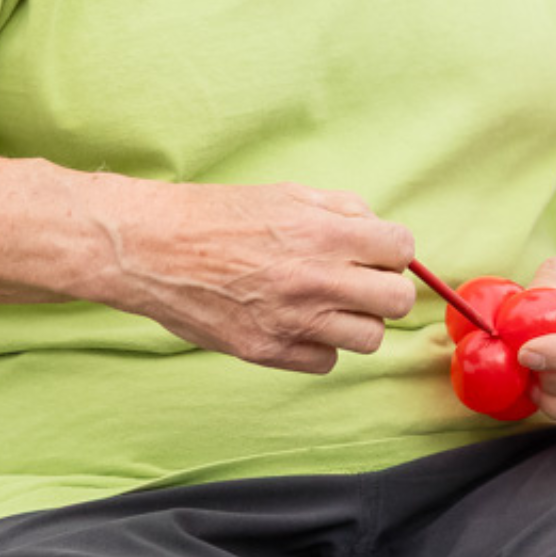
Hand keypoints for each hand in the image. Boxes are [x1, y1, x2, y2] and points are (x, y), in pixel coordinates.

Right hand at [88, 176, 416, 373]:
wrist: (152, 249)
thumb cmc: (218, 216)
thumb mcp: (289, 194)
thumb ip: (342, 211)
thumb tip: (377, 232)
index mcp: (326, 235)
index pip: (402, 250)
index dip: (392, 250)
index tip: (376, 253)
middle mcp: (316, 280)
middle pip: (398, 301)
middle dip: (386, 289)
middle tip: (361, 283)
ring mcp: (293, 321)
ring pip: (370, 338)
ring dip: (357, 322)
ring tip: (328, 306)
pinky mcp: (267, 352)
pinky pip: (326, 362)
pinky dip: (319, 347)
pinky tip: (298, 324)